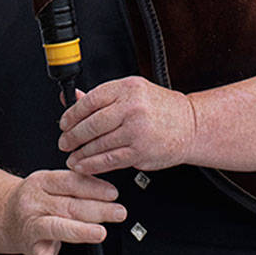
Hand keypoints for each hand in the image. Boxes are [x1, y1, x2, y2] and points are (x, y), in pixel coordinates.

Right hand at [4, 169, 125, 254]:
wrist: (4, 216)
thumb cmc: (35, 200)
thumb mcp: (50, 184)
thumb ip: (74, 185)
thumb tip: (108, 191)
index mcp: (42, 182)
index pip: (71, 182)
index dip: (93, 187)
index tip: (113, 193)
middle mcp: (35, 202)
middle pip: (69, 205)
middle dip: (97, 210)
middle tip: (118, 213)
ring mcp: (32, 224)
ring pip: (57, 227)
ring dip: (80, 231)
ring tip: (99, 233)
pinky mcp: (30, 246)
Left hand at [58, 76, 196, 173]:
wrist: (191, 125)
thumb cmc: (161, 108)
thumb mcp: (132, 93)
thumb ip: (102, 97)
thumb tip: (72, 98)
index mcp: (128, 88)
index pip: (90, 100)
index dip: (72, 114)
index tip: (64, 123)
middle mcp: (132, 107)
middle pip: (91, 124)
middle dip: (73, 136)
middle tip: (65, 141)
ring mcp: (137, 130)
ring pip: (98, 144)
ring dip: (80, 153)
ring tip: (72, 156)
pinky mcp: (140, 151)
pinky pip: (109, 160)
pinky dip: (93, 165)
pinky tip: (84, 166)